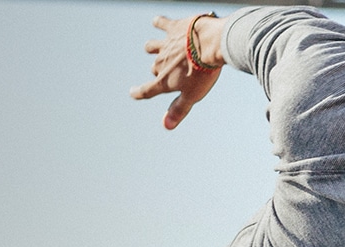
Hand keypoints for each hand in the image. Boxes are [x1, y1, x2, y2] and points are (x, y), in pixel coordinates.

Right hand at [130, 14, 223, 129]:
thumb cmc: (203, 71)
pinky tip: (156, 21)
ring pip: (152, 46)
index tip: (132, 93)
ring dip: (152, 47)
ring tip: (151, 47)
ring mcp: (166, 44)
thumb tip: (166, 126)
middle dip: (157, 69)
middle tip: (166, 70)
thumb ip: (179, 110)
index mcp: (164, 80)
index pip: (146, 90)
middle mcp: (161, 62)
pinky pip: (162, 24)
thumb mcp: (193, 94)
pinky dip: (159, 22)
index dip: (138, 93)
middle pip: (154, 67)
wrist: (211, 43)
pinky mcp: (174, 28)